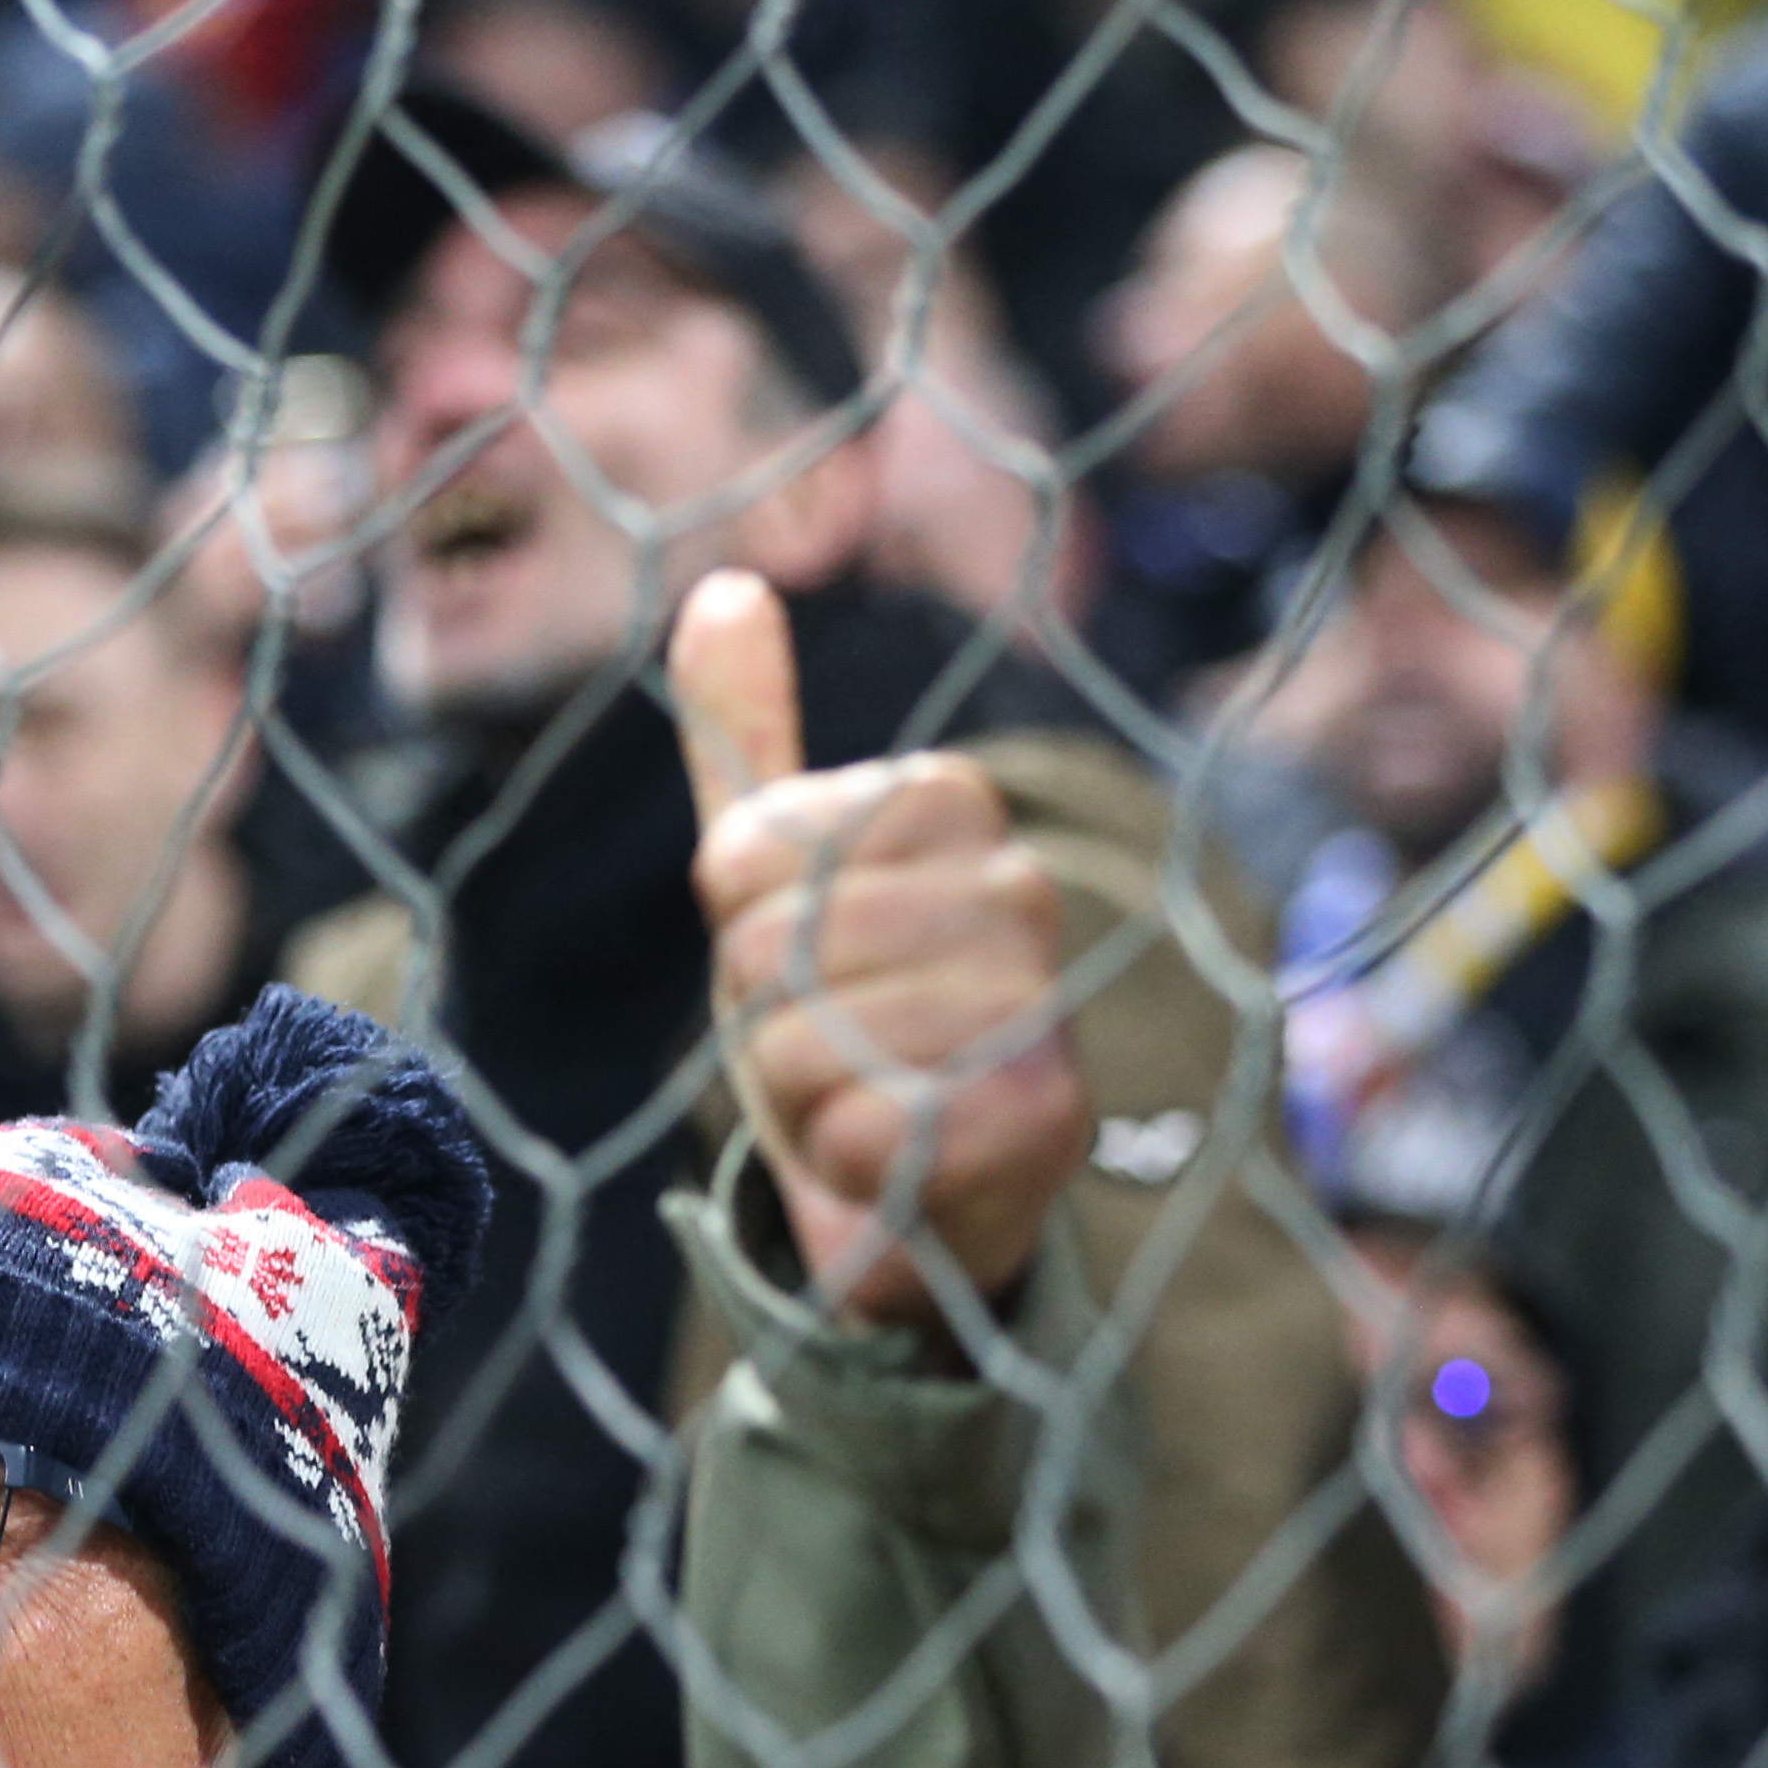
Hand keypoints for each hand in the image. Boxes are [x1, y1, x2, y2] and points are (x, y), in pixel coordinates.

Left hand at [680, 569, 1085, 1328]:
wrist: (923, 1181)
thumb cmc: (845, 1010)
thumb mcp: (773, 868)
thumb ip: (748, 733)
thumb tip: (725, 586)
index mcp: (947, 802)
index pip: (740, 854)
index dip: (734, 925)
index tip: (798, 950)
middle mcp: (1018, 885)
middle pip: (768, 950)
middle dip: (763, 1018)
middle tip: (832, 1039)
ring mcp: (1040, 1002)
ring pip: (805, 1044)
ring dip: (801, 1095)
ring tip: (865, 1093)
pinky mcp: (1043, 1120)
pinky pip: (862, 1133)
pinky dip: (848, 1161)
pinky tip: (896, 1156)